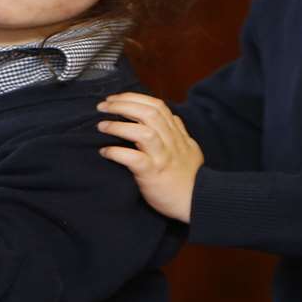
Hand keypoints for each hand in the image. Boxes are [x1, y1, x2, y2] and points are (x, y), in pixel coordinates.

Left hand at [97, 92, 200, 222]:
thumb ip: (179, 132)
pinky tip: (105, 151)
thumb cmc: (189, 178)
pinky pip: (135, 159)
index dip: (135, 98)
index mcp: (177, 135)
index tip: (116, 98)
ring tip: (101, 126)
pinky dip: (117, 152)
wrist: (199, 203)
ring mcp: (163, 157)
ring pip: (143, 133)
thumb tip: (172, 117)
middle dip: (123, 105)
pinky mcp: (154, 174)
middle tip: (103, 106)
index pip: (158, 106)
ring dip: (119, 126)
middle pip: (149, 113)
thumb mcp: (190, 149)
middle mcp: (171, 143)